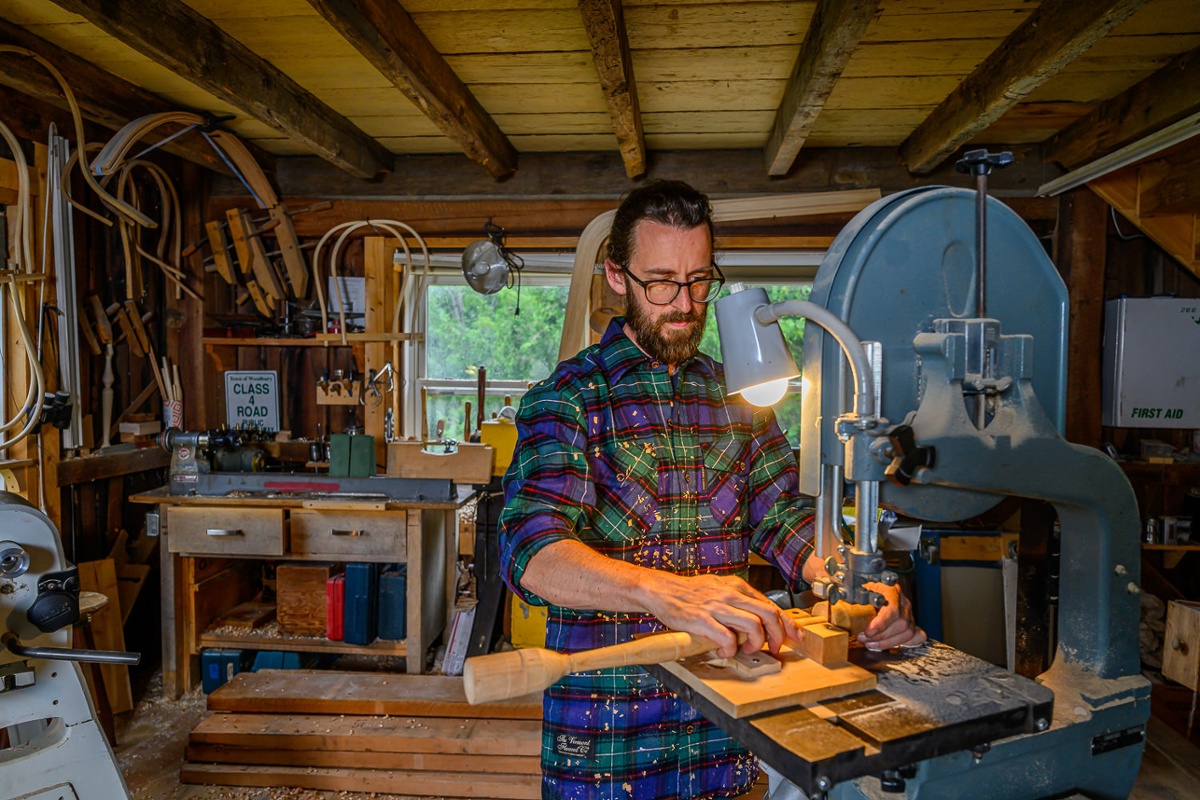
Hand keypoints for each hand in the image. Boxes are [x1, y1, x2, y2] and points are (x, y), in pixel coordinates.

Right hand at [640, 572, 803, 658]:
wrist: (662, 590)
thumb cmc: (690, 593)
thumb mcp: (719, 588)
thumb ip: (738, 600)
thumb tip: (758, 617)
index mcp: (736, 586)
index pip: (770, 604)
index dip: (787, 623)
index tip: (795, 636)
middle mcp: (730, 594)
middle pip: (768, 614)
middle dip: (777, 635)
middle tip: (773, 648)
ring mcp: (717, 606)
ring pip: (753, 625)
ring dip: (756, 643)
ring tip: (747, 650)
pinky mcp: (702, 620)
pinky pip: (727, 637)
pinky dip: (731, 648)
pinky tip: (725, 651)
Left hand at [859, 582, 926, 650]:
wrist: (871, 581)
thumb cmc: (863, 586)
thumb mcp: (858, 588)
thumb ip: (853, 598)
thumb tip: (842, 609)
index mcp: (891, 590)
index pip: (893, 610)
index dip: (881, 624)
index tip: (868, 632)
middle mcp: (902, 600)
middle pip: (902, 624)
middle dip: (881, 636)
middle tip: (864, 638)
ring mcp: (908, 611)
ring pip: (907, 632)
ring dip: (888, 642)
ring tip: (871, 643)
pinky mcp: (910, 621)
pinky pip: (916, 635)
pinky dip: (905, 642)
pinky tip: (890, 644)